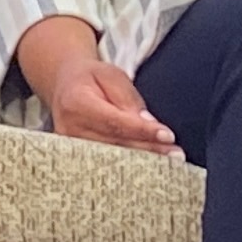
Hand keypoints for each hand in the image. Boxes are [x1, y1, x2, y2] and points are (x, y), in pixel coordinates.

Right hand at [16, 14, 176, 150]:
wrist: (65, 85)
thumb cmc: (91, 78)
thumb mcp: (111, 75)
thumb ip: (128, 98)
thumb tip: (147, 121)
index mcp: (77, 103)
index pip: (115, 122)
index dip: (142, 131)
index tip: (167, 136)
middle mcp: (69, 130)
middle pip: (115, 145)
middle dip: (148, 150)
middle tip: (176, 154)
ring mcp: (70, 148)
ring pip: (112, 159)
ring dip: (142, 161)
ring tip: (168, 161)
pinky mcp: (75, 160)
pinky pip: (106, 165)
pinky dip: (129, 165)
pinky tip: (149, 167)